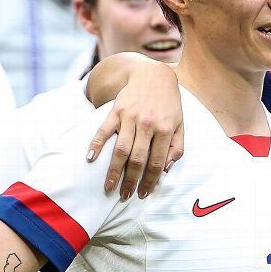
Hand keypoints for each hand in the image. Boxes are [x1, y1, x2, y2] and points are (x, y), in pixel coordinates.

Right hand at [86, 62, 183, 200]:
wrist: (153, 75)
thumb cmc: (169, 104)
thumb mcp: (180, 124)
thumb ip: (177, 147)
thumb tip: (166, 170)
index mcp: (165, 130)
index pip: (156, 163)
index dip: (150, 181)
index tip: (143, 194)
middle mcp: (147, 124)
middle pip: (137, 159)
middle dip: (130, 181)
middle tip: (124, 196)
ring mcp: (130, 117)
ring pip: (120, 149)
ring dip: (113, 170)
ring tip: (109, 187)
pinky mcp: (116, 110)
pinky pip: (104, 130)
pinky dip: (95, 144)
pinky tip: (90, 159)